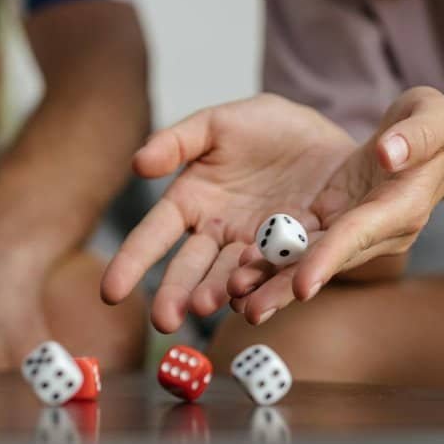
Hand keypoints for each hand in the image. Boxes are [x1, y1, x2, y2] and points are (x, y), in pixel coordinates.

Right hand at [101, 94, 355, 332]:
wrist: (333, 140)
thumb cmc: (270, 130)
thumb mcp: (220, 124)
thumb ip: (178, 141)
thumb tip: (138, 164)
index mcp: (191, 204)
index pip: (154, 235)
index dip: (132, 262)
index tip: (111, 292)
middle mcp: (219, 235)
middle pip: (190, 268)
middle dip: (176, 294)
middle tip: (165, 319)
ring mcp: (257, 249)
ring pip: (231, 276)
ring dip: (217, 293)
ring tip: (206, 306)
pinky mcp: (296, 255)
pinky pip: (280, 273)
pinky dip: (267, 290)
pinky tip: (254, 304)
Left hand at [227, 87, 443, 322]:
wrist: (434, 152)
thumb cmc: (435, 130)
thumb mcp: (432, 117)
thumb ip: (415, 135)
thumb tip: (388, 152)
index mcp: (401, 207)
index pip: (360, 235)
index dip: (330, 259)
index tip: (302, 285)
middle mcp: (375, 231)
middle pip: (327, 261)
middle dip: (288, 286)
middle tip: (252, 310)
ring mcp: (352, 232)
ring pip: (308, 262)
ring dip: (271, 282)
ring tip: (234, 299)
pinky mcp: (333, 225)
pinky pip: (300, 248)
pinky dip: (271, 262)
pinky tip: (237, 276)